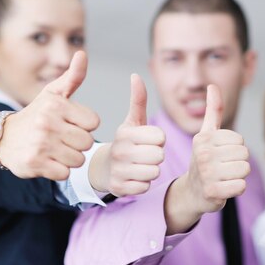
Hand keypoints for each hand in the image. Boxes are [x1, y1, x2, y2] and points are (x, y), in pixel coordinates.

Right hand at [0, 51, 99, 180]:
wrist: (1, 137)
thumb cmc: (36, 114)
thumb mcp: (53, 93)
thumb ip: (73, 76)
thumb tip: (82, 54)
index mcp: (56, 105)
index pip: (94, 122)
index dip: (85, 125)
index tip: (71, 124)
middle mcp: (47, 123)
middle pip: (87, 142)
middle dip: (78, 143)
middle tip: (62, 139)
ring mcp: (40, 144)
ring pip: (78, 160)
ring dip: (70, 158)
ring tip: (55, 150)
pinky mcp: (34, 164)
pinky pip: (65, 174)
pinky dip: (59, 170)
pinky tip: (48, 161)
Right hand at [90, 74, 164, 196]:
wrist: (103, 168)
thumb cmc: (125, 142)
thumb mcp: (132, 121)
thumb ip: (138, 99)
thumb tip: (136, 75)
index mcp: (126, 133)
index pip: (161, 137)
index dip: (159, 139)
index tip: (148, 140)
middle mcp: (120, 151)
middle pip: (159, 156)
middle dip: (156, 156)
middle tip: (145, 154)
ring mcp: (119, 171)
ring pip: (154, 172)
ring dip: (151, 170)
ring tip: (140, 165)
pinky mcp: (119, 188)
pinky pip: (145, 187)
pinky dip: (143, 184)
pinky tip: (134, 177)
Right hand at [185, 84, 250, 214]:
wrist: (192, 192)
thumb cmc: (204, 159)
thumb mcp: (206, 134)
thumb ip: (213, 109)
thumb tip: (212, 85)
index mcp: (203, 138)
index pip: (239, 140)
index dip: (235, 148)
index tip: (220, 154)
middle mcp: (203, 154)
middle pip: (244, 154)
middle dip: (238, 162)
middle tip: (223, 168)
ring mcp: (206, 174)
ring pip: (244, 169)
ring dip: (238, 176)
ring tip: (223, 177)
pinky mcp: (212, 191)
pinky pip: (241, 186)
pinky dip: (236, 189)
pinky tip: (224, 188)